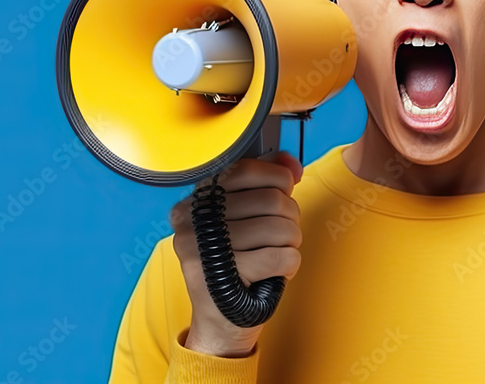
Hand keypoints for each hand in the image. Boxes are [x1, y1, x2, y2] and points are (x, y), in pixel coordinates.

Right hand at [170, 151, 303, 356]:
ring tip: (279, 252)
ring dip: (292, 242)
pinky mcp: (221, 278)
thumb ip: (268, 183)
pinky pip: (282, 257)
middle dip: (290, 217)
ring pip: (280, 228)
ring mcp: (204, 250)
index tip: (285, 191)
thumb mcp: (249, 217)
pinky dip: (291, 264)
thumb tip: (292, 164)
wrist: (222, 318)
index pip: (245, 169)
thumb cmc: (239, 262)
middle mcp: (192, 222)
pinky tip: (277, 272)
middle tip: (283, 234)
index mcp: (196, 201)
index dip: (277, 178)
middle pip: (270, 200)